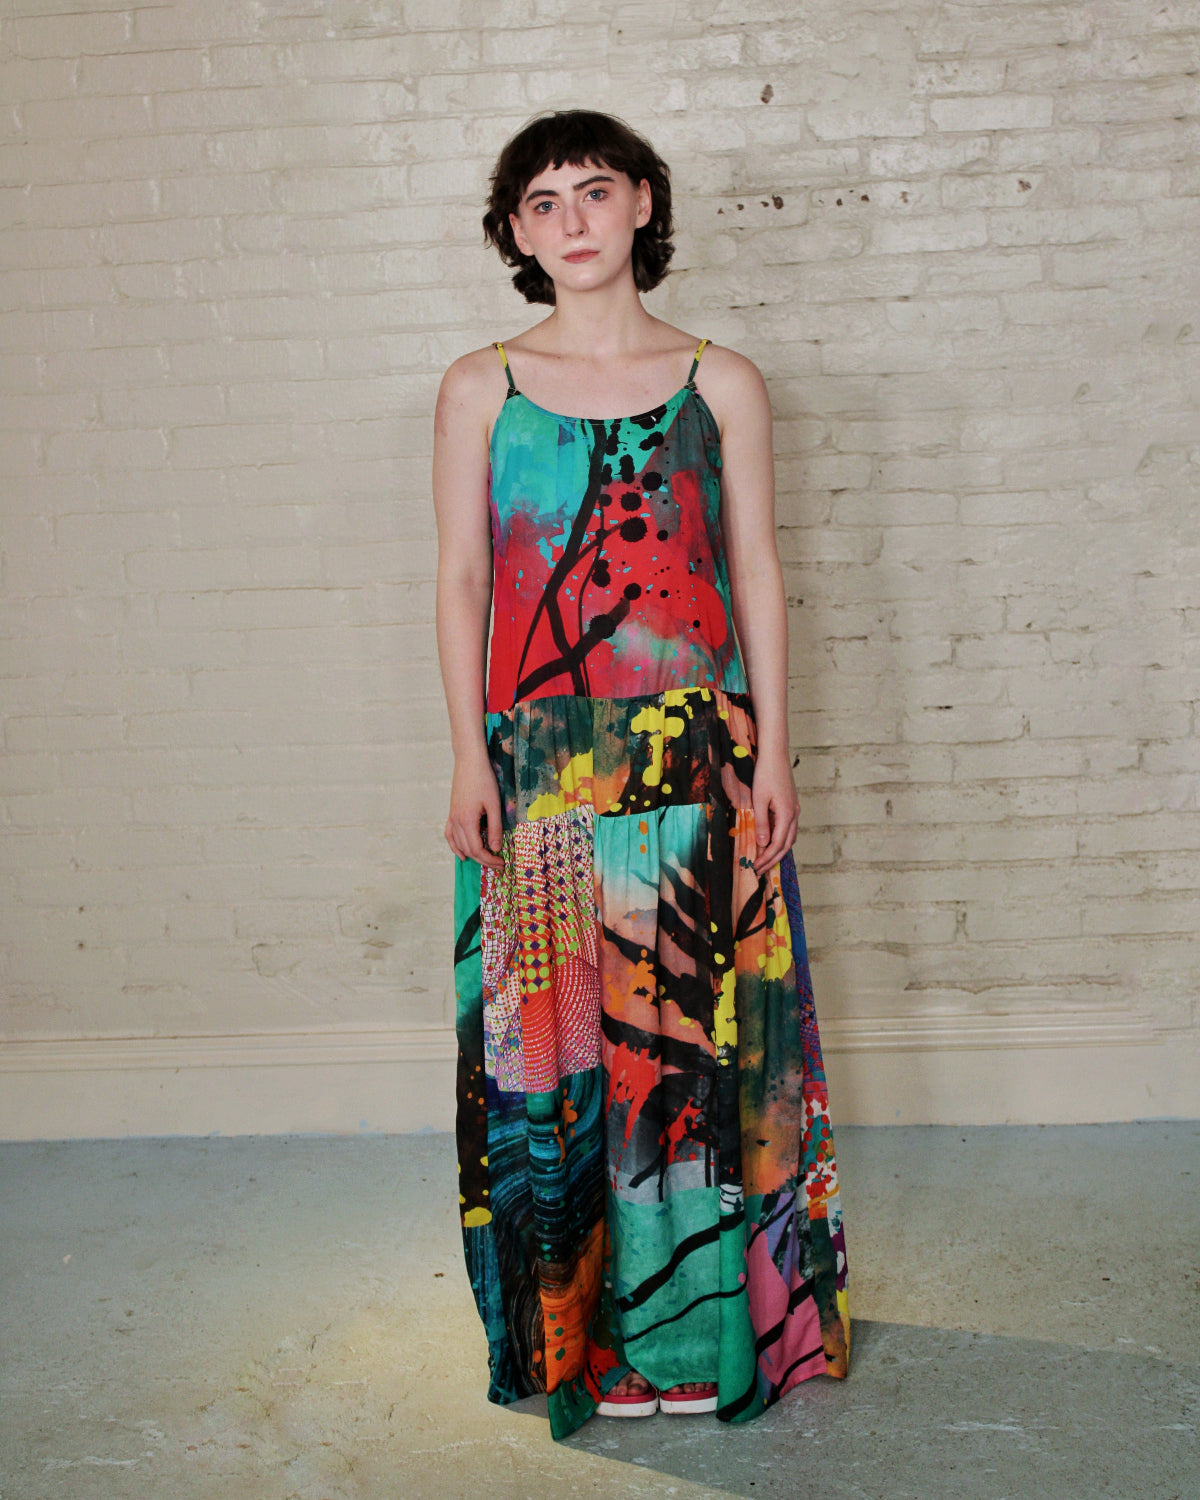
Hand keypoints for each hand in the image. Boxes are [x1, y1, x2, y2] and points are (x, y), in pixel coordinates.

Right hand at [444, 746, 504, 868]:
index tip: (502, 863)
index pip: (478, 849)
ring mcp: (452, 817)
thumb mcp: (494, 805)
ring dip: (472, 855)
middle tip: (499, 865)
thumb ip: (495, 828)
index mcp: (467, 821)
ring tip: (486, 860)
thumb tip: (495, 848)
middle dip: (484, 860)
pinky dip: (455, 846)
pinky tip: (461, 853)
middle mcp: (456, 822)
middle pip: (468, 850)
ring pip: (459, 844)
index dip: (490, 859)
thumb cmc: (484, 780)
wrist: (469, 762)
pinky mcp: (451, 812)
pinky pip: (450, 835)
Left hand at [750, 746, 799, 875]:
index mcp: (787, 814)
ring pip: (789, 837)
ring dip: (778, 850)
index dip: (767, 858)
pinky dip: (781, 839)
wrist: (775, 754)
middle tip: (759, 870)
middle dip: (772, 858)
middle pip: (786, 844)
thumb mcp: (759, 800)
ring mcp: (795, 809)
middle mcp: (794, 814)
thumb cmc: (765, 774)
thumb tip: (762, 844)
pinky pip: (788, 828)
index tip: (755, 867)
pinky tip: (770, 841)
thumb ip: (760, 823)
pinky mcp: (791, 804)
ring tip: (765, 860)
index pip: (777, 844)